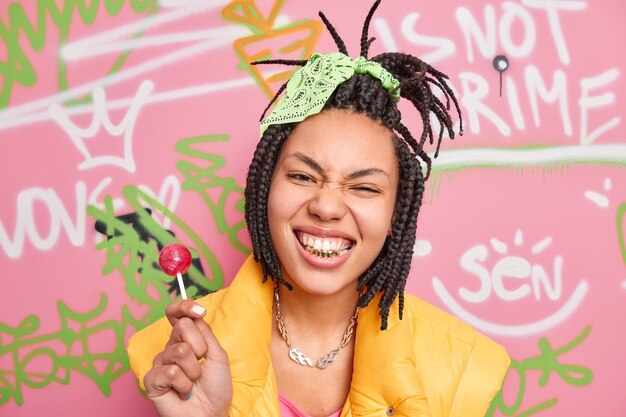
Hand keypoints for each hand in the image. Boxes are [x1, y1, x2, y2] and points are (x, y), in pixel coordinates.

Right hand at [143, 300, 232, 416]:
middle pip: (182, 327)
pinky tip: (182, 392)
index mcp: (185, 339)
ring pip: (178, 350)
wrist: (210, 413)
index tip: (199, 311)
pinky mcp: (151, 380)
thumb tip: (194, 313)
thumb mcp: (217, 354)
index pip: (177, 314)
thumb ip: (205, 332)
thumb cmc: (216, 387)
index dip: (184, 306)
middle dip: (199, 347)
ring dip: (193, 370)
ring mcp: (160, 363)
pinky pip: (169, 371)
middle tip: (202, 364)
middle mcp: (170, 347)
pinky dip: (183, 384)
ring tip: (193, 382)